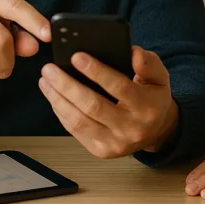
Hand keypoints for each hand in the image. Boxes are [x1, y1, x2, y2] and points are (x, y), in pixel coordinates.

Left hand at [38, 46, 178, 158]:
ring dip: (58, 99)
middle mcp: (131, 128)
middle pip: (92, 106)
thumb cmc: (153, 98)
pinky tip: (53, 97)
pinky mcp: (101, 151)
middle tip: (49, 69)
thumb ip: (148, 62)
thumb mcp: (159, 76)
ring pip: (79, 120)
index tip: (76, 56)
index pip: (118, 87)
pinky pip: (75, 130)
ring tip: (45, 81)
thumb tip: (132, 53)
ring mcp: (114, 143)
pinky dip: (61, 112)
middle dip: (67, 86)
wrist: (156, 131)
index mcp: (147, 107)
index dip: (96, 71)